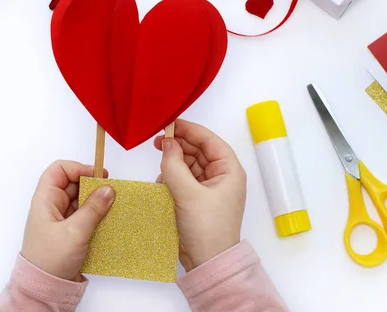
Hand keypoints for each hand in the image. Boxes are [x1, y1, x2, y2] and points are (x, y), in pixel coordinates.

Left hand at [21, 161, 114, 280]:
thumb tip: (108, 189)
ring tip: (111, 207)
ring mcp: (60, 219)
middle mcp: (51, 206)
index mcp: (45, 200)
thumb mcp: (75, 231)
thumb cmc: (50, 260)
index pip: (59, 170)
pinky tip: (106, 220)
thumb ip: (93, 208)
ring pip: (80, 199)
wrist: (44, 289)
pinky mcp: (69, 232)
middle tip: (109, 192)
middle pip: (73, 183)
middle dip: (92, 185)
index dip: (78, 168)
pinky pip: (84, 215)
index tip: (98, 175)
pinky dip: (95, 215)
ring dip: (96, 202)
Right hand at [154, 120, 246, 271]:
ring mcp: (209, 188)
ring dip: (174, 164)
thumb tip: (167, 143)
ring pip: (188, 165)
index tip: (169, 123)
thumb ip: (174, 165)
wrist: (207, 263)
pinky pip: (183, 179)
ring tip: (161, 169)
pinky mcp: (197, 199)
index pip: (209, 140)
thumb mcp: (188, 194)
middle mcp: (222, 176)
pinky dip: (172, 178)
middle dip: (178, 146)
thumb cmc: (207, 230)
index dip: (189, 130)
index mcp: (229, 171)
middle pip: (198, 151)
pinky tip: (163, 184)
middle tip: (156, 142)